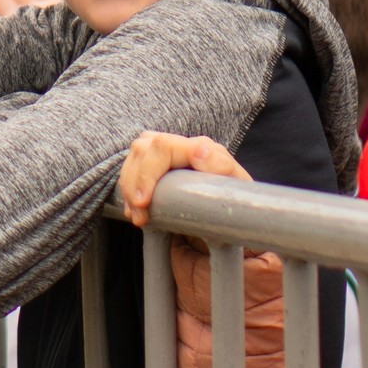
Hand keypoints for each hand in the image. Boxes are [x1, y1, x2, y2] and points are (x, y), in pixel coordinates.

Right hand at [118, 132, 248, 227]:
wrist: (235, 221)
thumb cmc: (239, 205)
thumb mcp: (238, 191)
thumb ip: (223, 169)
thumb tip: (200, 151)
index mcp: (202, 148)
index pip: (163, 146)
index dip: (148, 172)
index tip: (144, 201)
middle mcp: (182, 146)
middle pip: (143, 149)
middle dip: (134, 183)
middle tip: (139, 214)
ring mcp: (168, 155)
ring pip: (135, 158)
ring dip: (129, 188)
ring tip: (137, 216)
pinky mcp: (158, 168)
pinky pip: (132, 170)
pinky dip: (128, 192)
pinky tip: (134, 211)